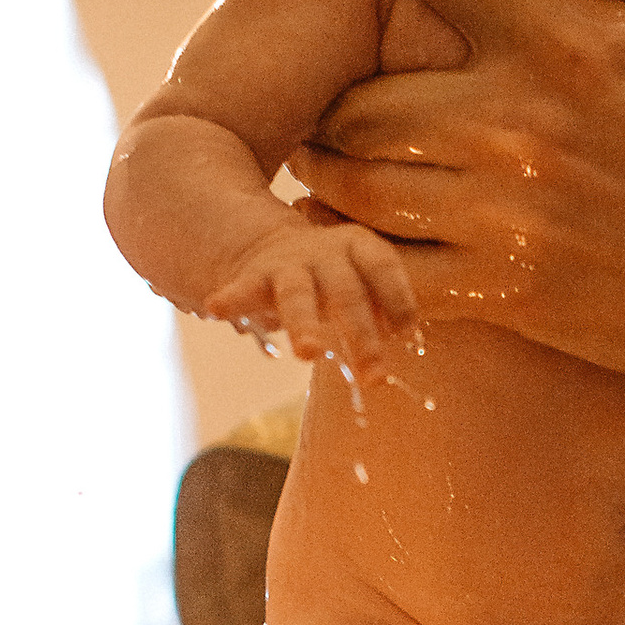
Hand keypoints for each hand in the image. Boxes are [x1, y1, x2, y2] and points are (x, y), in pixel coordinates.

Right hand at [205, 206, 421, 372]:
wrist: (273, 248)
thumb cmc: (335, 277)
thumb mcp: (362, 280)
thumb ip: (384, 306)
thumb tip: (408, 339)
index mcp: (358, 247)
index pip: (383, 268)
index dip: (397, 298)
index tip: (406, 333)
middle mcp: (325, 254)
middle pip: (347, 293)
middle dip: (361, 335)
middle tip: (373, 377)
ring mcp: (287, 266)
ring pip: (298, 296)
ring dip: (304, 324)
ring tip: (308, 354)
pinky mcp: (254, 278)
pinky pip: (243, 291)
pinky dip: (231, 299)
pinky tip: (217, 309)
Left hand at [275, 0, 624, 382]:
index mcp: (562, 38)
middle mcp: (518, 123)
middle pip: (363, 95)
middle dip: (328, 87)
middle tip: (315, 86)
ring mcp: (507, 214)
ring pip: (358, 186)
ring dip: (328, 173)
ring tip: (317, 163)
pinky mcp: (511, 293)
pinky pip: (392, 275)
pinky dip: (354, 263)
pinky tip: (344, 253)